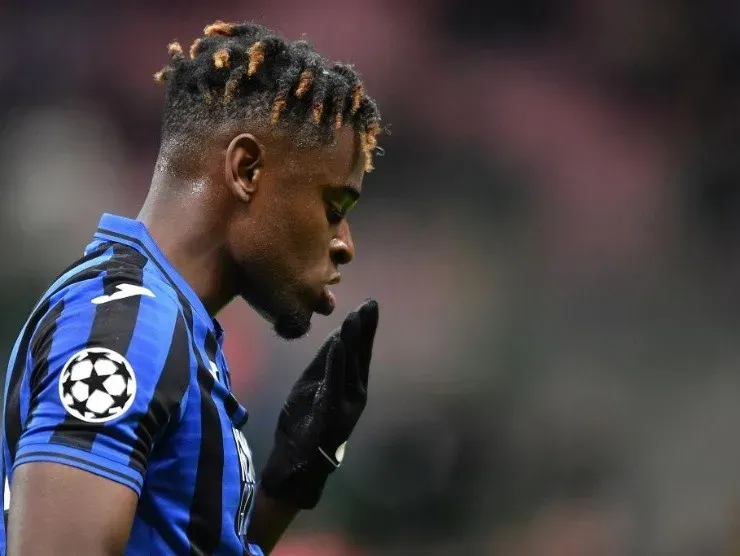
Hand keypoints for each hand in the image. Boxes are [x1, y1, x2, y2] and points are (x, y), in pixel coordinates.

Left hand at [260, 299, 377, 508]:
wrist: (297, 458)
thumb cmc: (306, 419)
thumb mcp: (315, 384)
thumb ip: (327, 361)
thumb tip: (339, 335)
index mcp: (351, 383)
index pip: (359, 350)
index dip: (364, 327)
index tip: (368, 305)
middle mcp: (355, 390)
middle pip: (361, 354)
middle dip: (365, 329)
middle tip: (370, 304)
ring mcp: (346, 402)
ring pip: (351, 365)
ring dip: (352, 340)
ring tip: (354, 317)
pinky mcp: (333, 411)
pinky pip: (335, 383)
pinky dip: (337, 363)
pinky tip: (339, 345)